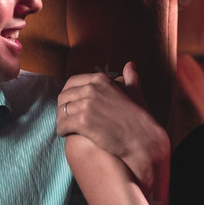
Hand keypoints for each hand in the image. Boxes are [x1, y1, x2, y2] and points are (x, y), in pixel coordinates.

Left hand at [57, 62, 168, 196]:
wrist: (142, 140)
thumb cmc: (140, 119)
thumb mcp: (135, 93)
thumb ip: (130, 78)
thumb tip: (130, 64)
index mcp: (101, 79)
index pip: (72, 82)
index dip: (68, 94)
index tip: (70, 103)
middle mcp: (91, 89)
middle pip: (64, 96)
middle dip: (62, 107)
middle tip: (65, 117)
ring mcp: (86, 105)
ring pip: (61, 111)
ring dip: (61, 119)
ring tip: (65, 127)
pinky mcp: (83, 122)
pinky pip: (62, 125)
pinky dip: (61, 130)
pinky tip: (66, 134)